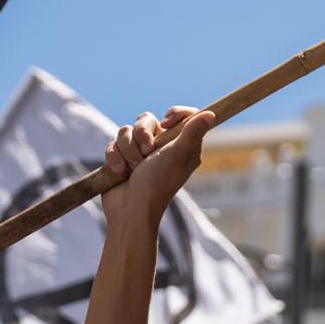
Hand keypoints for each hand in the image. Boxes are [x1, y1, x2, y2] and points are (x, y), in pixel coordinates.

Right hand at [100, 106, 216, 230]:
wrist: (129, 210)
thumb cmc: (157, 185)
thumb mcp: (177, 155)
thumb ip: (192, 132)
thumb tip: (211, 114)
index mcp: (182, 145)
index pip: (183, 116)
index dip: (175, 114)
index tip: (167, 123)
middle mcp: (162, 146)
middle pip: (147, 119)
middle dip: (142, 135)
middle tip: (147, 153)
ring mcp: (140, 152)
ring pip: (126, 130)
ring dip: (127, 150)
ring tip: (133, 168)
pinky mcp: (122, 158)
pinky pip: (113, 143)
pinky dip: (114, 158)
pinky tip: (120, 172)